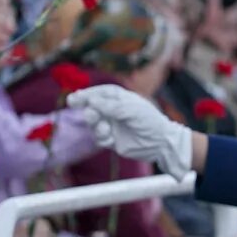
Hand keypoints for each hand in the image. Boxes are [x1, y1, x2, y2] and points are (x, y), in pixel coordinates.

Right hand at [68, 85, 194, 179]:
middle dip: (86, 108)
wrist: (160, 143)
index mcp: (120, 98)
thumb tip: (91, 101)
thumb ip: (110, 106)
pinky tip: (108, 137)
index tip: (75, 97)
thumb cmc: (149, 121)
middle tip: (80, 108)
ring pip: (94, 122)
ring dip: (94, 123)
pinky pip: (99, 137)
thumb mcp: (131, 110)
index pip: (100, 93)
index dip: (88, 94)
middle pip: (93, 106)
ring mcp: (112, 124)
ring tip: (102, 126)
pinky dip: (101, 137)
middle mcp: (114, 110)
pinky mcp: (111, 139)